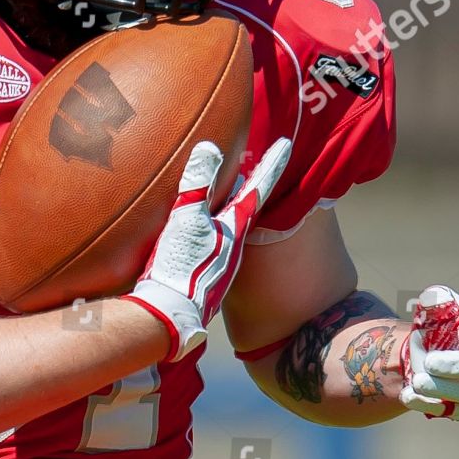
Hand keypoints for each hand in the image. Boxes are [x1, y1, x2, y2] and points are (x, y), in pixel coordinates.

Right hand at [122, 136, 292, 360]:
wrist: (171, 315)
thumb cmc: (181, 267)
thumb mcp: (186, 220)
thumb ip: (198, 184)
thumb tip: (211, 148)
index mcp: (235, 227)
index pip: (258, 186)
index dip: (272, 163)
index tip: (287, 144)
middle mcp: (234, 244)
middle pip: (241, 204)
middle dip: (242, 184)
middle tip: (244, 162)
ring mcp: (221, 261)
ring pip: (226, 223)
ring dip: (223, 206)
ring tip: (218, 190)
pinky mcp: (205, 274)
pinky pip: (210, 239)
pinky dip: (206, 226)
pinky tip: (192, 229)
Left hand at [399, 285, 458, 419]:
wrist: (427, 351)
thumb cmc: (442, 323)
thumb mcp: (438, 306)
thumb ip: (437, 299)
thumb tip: (431, 300)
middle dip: (457, 366)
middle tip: (430, 362)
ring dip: (442, 388)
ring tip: (417, 381)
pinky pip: (450, 410)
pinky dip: (428, 403)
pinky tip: (409, 395)